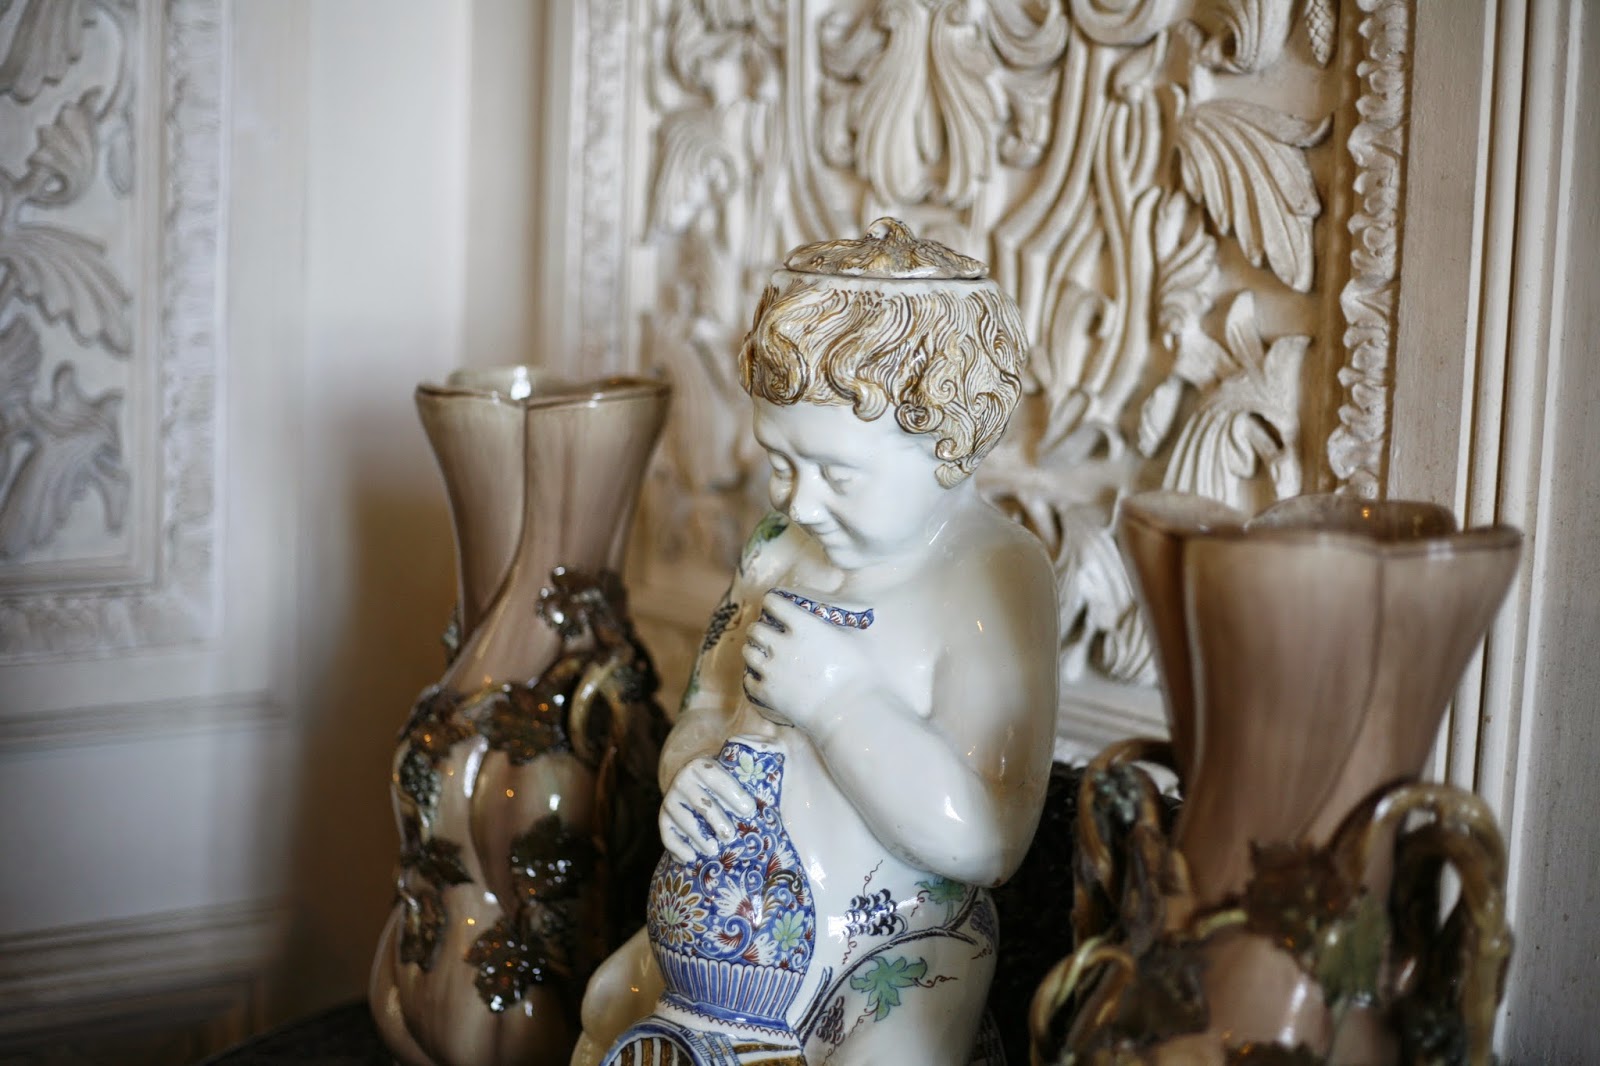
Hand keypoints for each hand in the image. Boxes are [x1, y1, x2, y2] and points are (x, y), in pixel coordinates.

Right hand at [658, 755, 756, 863]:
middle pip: (702, 803)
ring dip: (698, 837)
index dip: (734, 795)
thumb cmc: (726, 777)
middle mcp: (683, 780)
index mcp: (702, 765)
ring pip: (685, 821)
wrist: (694, 783)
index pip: (718, 779)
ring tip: (713, 851)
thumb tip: (776, 744)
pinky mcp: (664, 818)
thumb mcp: (738, 760)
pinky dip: (677, 848)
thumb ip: (756, 750)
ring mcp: (671, 800)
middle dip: (717, 820)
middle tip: (731, 836)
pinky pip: (667, 835)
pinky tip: (690, 859)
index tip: (751, 811)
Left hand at [741, 590, 871, 738]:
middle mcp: (782, 644)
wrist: (850, 712)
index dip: (772, 603)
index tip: (775, 608)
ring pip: (748, 652)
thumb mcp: (852, 638)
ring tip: (764, 655)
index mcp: (803, 625)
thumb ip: (835, 625)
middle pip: (755, 628)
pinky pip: (748, 680)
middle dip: (760, 628)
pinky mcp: (767, 693)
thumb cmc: (858, 675)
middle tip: (768, 634)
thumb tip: (833, 619)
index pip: (772, 602)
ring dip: (754, 651)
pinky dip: (754, 677)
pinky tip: (763, 677)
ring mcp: (772, 670)